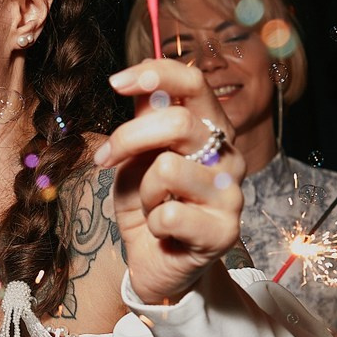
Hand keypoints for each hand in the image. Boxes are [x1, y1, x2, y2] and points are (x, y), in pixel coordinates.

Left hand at [95, 61, 247, 306]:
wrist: (156, 262)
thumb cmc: (149, 203)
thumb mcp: (138, 155)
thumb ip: (145, 118)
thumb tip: (141, 79)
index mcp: (211, 128)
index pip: (194, 83)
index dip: (156, 75)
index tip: (116, 83)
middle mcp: (229, 155)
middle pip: (178, 122)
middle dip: (128, 139)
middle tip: (104, 159)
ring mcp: (232, 193)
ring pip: (168, 170)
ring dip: (143, 191)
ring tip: (150, 205)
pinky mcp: (225, 231)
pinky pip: (170, 214)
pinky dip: (153, 223)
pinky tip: (163, 231)